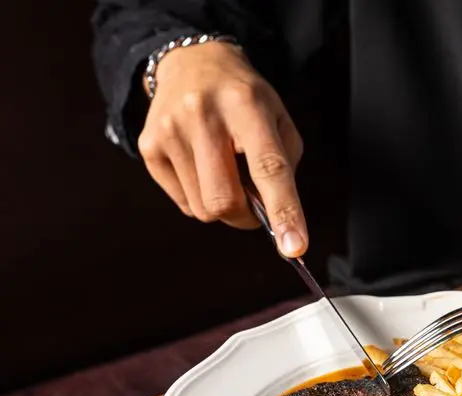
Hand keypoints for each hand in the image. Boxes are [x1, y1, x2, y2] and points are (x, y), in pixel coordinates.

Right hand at [137, 42, 306, 256]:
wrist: (192, 63)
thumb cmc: (244, 98)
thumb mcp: (278, 117)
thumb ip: (283, 166)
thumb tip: (274, 217)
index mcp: (246, 105)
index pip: (269, 167)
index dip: (284, 211)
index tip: (294, 248)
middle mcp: (202, 114)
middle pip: (225, 201)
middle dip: (246, 216)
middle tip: (254, 203)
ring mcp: (169, 130)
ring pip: (204, 209)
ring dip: (223, 206)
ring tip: (226, 174)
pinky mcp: (148, 146)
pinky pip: (184, 203)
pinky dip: (201, 198)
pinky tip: (203, 168)